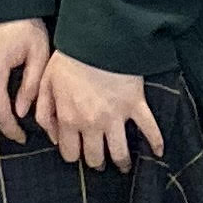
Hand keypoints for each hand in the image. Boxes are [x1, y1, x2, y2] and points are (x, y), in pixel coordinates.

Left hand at [37, 52, 162, 171]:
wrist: (97, 37)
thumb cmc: (68, 58)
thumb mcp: (46, 82)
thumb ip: (44, 112)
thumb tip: (51, 137)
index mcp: (70, 119)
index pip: (69, 153)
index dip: (72, 155)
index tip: (77, 152)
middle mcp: (93, 124)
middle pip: (95, 157)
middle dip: (96, 162)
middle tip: (99, 160)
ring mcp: (117, 116)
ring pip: (120, 152)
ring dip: (121, 162)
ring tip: (123, 165)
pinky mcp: (136, 104)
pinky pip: (149, 128)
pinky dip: (156, 142)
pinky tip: (158, 152)